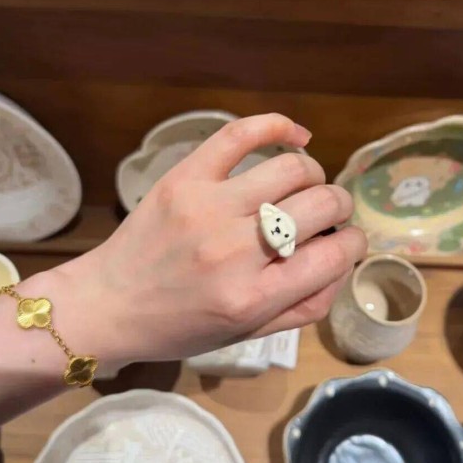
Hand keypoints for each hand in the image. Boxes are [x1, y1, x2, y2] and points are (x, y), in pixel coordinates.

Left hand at [56, 114, 366, 366]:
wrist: (108, 304)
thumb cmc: (180, 327)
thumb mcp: (246, 335)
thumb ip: (303, 306)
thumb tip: (341, 263)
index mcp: (254, 297)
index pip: (335, 255)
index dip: (354, 244)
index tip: (346, 242)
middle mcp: (236, 250)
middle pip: (321, 205)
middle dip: (340, 207)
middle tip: (328, 215)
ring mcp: (209, 207)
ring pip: (292, 169)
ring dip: (313, 175)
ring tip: (304, 187)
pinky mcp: (186, 177)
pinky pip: (241, 134)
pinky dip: (278, 127)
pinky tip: (296, 137)